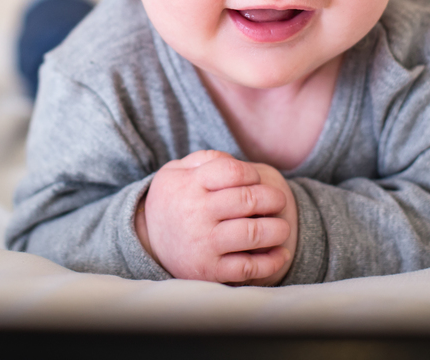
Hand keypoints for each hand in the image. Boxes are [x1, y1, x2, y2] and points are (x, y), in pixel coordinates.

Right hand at [135, 150, 296, 284]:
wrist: (147, 241)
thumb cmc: (173, 200)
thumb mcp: (177, 171)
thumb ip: (206, 159)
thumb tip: (236, 162)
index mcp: (191, 185)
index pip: (233, 172)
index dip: (252, 174)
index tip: (256, 181)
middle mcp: (197, 214)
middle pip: (249, 200)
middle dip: (273, 199)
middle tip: (279, 201)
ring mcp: (204, 244)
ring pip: (253, 234)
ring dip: (278, 229)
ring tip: (282, 227)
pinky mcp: (210, 271)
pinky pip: (248, 268)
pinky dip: (272, 262)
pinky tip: (281, 254)